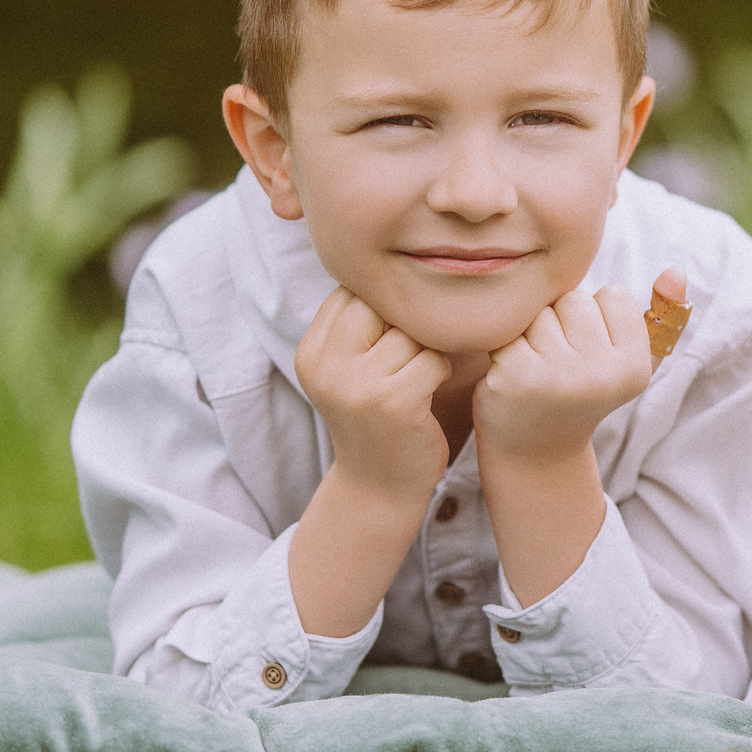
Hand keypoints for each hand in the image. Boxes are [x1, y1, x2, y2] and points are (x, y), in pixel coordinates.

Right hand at [293, 286, 451, 504]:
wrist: (378, 489)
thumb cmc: (376, 418)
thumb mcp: (351, 369)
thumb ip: (361, 324)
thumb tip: (401, 262)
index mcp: (311, 352)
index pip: (353, 292)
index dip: (384, 306)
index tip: (393, 336)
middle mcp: (325, 365)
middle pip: (382, 305)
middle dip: (405, 324)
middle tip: (408, 357)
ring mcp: (356, 385)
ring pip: (412, 331)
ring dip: (425, 350)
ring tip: (414, 379)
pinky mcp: (392, 403)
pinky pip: (433, 358)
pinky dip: (440, 373)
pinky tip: (426, 395)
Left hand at [474, 270, 679, 467]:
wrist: (536, 450)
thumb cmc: (588, 392)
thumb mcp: (634, 361)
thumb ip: (662, 315)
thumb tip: (675, 269)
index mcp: (634, 368)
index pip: (614, 294)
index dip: (599, 318)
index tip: (593, 354)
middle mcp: (599, 374)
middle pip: (575, 299)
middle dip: (564, 322)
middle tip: (561, 364)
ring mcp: (555, 375)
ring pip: (542, 311)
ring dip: (534, 333)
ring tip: (539, 368)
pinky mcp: (514, 374)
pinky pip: (510, 328)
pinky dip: (508, 346)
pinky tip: (515, 374)